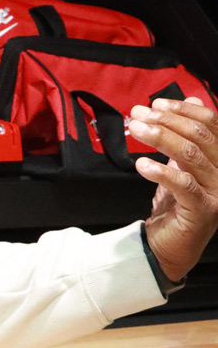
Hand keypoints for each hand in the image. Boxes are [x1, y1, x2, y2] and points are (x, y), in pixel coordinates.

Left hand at [128, 97, 217, 282]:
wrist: (168, 249)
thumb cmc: (174, 207)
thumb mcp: (180, 166)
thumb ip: (187, 137)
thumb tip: (192, 98)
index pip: (211, 124)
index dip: (184, 110)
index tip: (156, 104)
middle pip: (200, 136)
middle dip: (166, 121)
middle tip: (138, 114)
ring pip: (190, 155)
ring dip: (159, 138)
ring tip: (136, 130)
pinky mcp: (204, 210)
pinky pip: (183, 183)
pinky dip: (160, 171)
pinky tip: (140, 164)